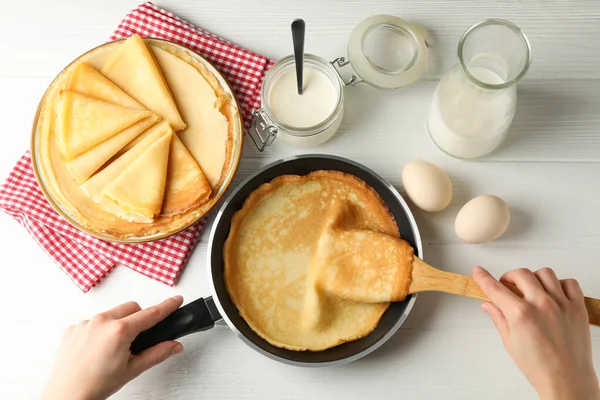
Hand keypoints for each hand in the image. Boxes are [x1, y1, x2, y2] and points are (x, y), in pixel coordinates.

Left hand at [41, 296, 183, 399]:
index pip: (151, 313)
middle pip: (132, 308)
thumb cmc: (95, 385)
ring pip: (112, 313)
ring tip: (113, 348)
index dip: (167, 306)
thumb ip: (157, 353)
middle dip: (139, 319)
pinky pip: (94, 321)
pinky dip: (100, 330)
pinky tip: (98, 348)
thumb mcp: (132, 369)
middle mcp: (102, 321)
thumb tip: (174, 346)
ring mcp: (86, 323)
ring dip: (118, 323)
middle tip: (137, 339)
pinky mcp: (74, 327)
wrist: (66, 395)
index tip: (176, 300)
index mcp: (119, 331)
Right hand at [473, 266, 598, 399]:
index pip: (495, 288)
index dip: (483, 277)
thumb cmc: (540, 367)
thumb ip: (499, 318)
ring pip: (544, 273)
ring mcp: (561, 304)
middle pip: (520, 274)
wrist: (566, 380)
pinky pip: (569, 283)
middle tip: (507, 286)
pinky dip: (560, 284)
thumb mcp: (510, 342)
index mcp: (520, 314)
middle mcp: (541, 304)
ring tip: (531, 290)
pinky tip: (553, 294)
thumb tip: (489, 305)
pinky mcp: (577, 307)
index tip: (478, 271)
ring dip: (533, 278)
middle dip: (509, 277)